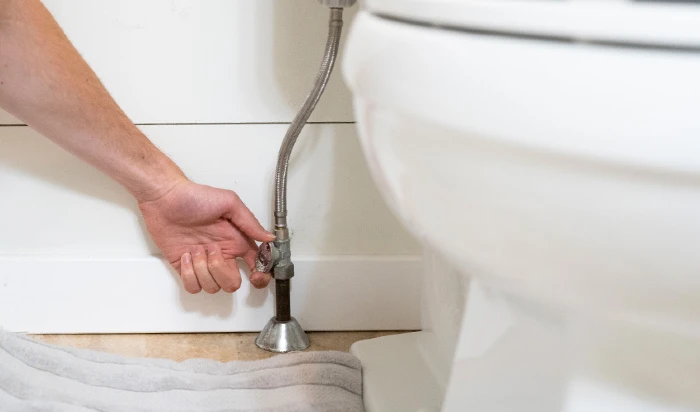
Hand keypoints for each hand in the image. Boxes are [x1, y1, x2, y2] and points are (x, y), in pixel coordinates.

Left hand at [138, 179, 274, 293]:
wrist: (164, 198)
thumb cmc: (195, 197)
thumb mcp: (229, 203)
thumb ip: (250, 223)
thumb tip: (269, 238)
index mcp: (235, 241)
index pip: (255, 265)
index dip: (259, 276)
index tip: (254, 275)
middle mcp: (221, 254)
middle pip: (232, 283)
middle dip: (222, 272)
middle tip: (212, 251)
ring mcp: (202, 263)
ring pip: (212, 287)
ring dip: (202, 270)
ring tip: (195, 249)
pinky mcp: (184, 268)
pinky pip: (192, 287)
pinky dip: (189, 275)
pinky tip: (185, 256)